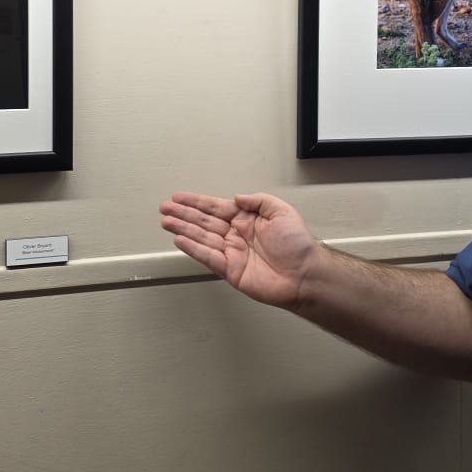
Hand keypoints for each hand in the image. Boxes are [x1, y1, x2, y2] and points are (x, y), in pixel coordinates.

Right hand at [159, 191, 319, 309]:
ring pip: (202, 237)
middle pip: (204, 221)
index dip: (197, 202)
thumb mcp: (282, 211)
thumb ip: (258, 201)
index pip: (216, 207)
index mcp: (248, 220)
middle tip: (166, 207)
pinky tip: (180, 240)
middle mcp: (237, 235)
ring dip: (183, 229)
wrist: (305, 275)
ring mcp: (232, 253)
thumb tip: (237, 196)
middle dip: (184, 214)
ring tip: (166, 221)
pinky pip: (207, 257)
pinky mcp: (231, 270)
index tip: (180, 197)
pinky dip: (193, 248)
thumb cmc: (299, 246)